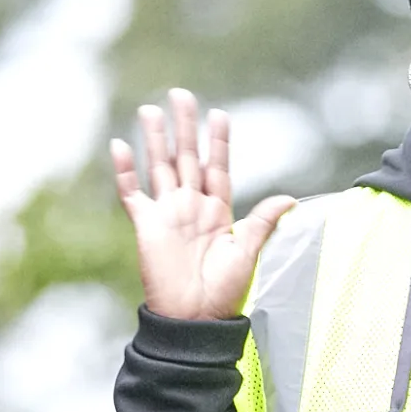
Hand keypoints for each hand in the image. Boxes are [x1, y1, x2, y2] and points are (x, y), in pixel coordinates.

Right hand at [111, 88, 294, 322]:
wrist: (193, 316)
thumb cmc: (223, 291)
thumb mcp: (247, 253)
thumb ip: (262, 222)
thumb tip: (290, 199)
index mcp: (217, 210)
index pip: (217, 167)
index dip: (218, 141)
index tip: (219, 115)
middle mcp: (191, 206)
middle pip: (187, 157)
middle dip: (184, 126)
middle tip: (180, 95)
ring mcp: (167, 213)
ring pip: (160, 166)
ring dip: (155, 138)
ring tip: (150, 109)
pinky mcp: (146, 225)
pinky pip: (132, 192)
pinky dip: (125, 170)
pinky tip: (120, 145)